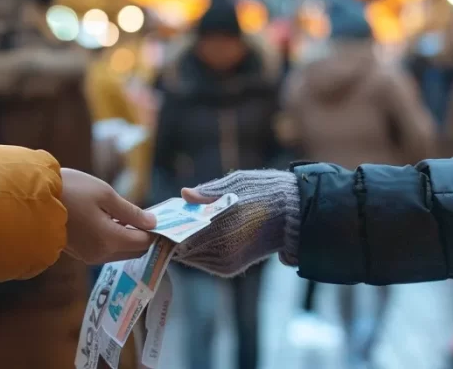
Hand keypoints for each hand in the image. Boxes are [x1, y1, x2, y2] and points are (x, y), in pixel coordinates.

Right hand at [60, 168, 156, 264]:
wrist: (34, 200)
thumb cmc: (71, 191)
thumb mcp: (105, 194)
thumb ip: (131, 212)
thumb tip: (152, 223)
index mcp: (110, 240)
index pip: (144, 242)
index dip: (154, 230)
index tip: (157, 215)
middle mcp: (101, 254)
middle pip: (134, 251)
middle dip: (142, 236)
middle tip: (143, 215)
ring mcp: (89, 256)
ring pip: (120, 252)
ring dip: (127, 237)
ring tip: (124, 215)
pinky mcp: (80, 253)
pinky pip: (105, 250)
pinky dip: (113, 239)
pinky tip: (109, 220)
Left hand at [174, 170, 301, 276]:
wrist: (293, 215)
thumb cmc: (265, 192)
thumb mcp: (237, 184)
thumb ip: (209, 191)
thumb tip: (185, 194)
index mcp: (224, 227)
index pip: (182, 232)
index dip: (168, 226)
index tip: (158, 218)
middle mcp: (224, 250)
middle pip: (183, 247)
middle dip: (172, 236)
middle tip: (163, 223)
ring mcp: (226, 263)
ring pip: (190, 256)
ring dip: (182, 244)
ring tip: (176, 227)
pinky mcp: (230, 269)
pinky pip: (202, 262)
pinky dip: (194, 250)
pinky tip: (192, 236)